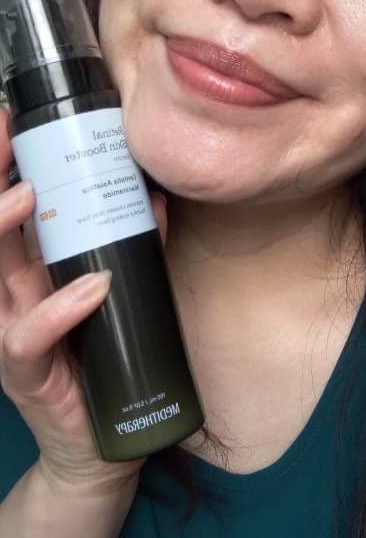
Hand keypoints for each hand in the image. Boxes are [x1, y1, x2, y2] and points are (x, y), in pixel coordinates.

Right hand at [0, 108, 167, 493]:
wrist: (96, 440)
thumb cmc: (100, 354)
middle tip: (5, 137)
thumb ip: (127, 244)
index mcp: (24, 271)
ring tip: (29, 193)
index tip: (7, 120)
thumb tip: (154, 197)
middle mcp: (8, 294)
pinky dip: (62, 307)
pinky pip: (31, 335)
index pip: (5, 209)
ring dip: (5, 228)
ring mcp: (9, 331)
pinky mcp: (26, 370)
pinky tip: (93, 286)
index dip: (0, 166)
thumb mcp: (112, 290)